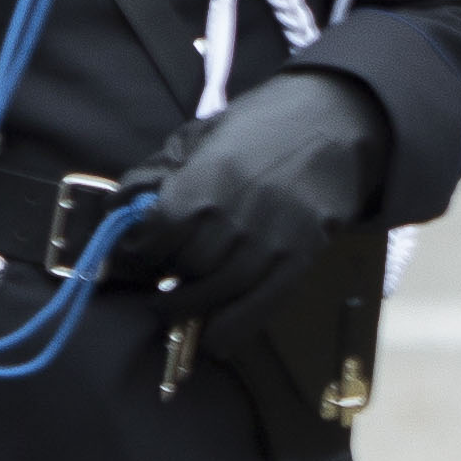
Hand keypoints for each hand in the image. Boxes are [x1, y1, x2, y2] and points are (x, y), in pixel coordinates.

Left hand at [120, 68, 386, 341]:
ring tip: (176, 306)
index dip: (133, 252)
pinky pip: (261, 306)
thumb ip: (165, 172)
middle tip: (155, 280)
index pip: (153, 237)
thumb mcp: (204, 135)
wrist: (335, 119)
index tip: (126, 259)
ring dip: (190, 306)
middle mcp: (236, 218)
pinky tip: (211, 340)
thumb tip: (125, 207)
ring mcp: (272, 242)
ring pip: (219, 293)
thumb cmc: (263, 124)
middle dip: (163, 278)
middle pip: (186, 268)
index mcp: (205, 182)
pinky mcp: (301, 258)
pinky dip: (232, 329)